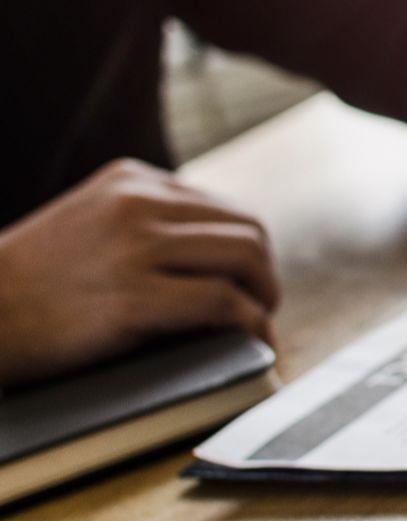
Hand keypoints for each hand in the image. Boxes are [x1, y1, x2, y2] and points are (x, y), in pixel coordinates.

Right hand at [0, 159, 278, 386]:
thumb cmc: (28, 282)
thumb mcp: (88, 224)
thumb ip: (141, 222)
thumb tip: (208, 248)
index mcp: (132, 181)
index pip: (221, 207)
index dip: (247, 247)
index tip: (249, 278)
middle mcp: (140, 205)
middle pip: (246, 229)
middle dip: (264, 271)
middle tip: (262, 302)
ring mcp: (138, 249)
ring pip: (245, 259)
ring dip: (264, 295)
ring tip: (260, 322)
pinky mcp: (134, 297)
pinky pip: (223, 303)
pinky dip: (251, 323)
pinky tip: (253, 339)